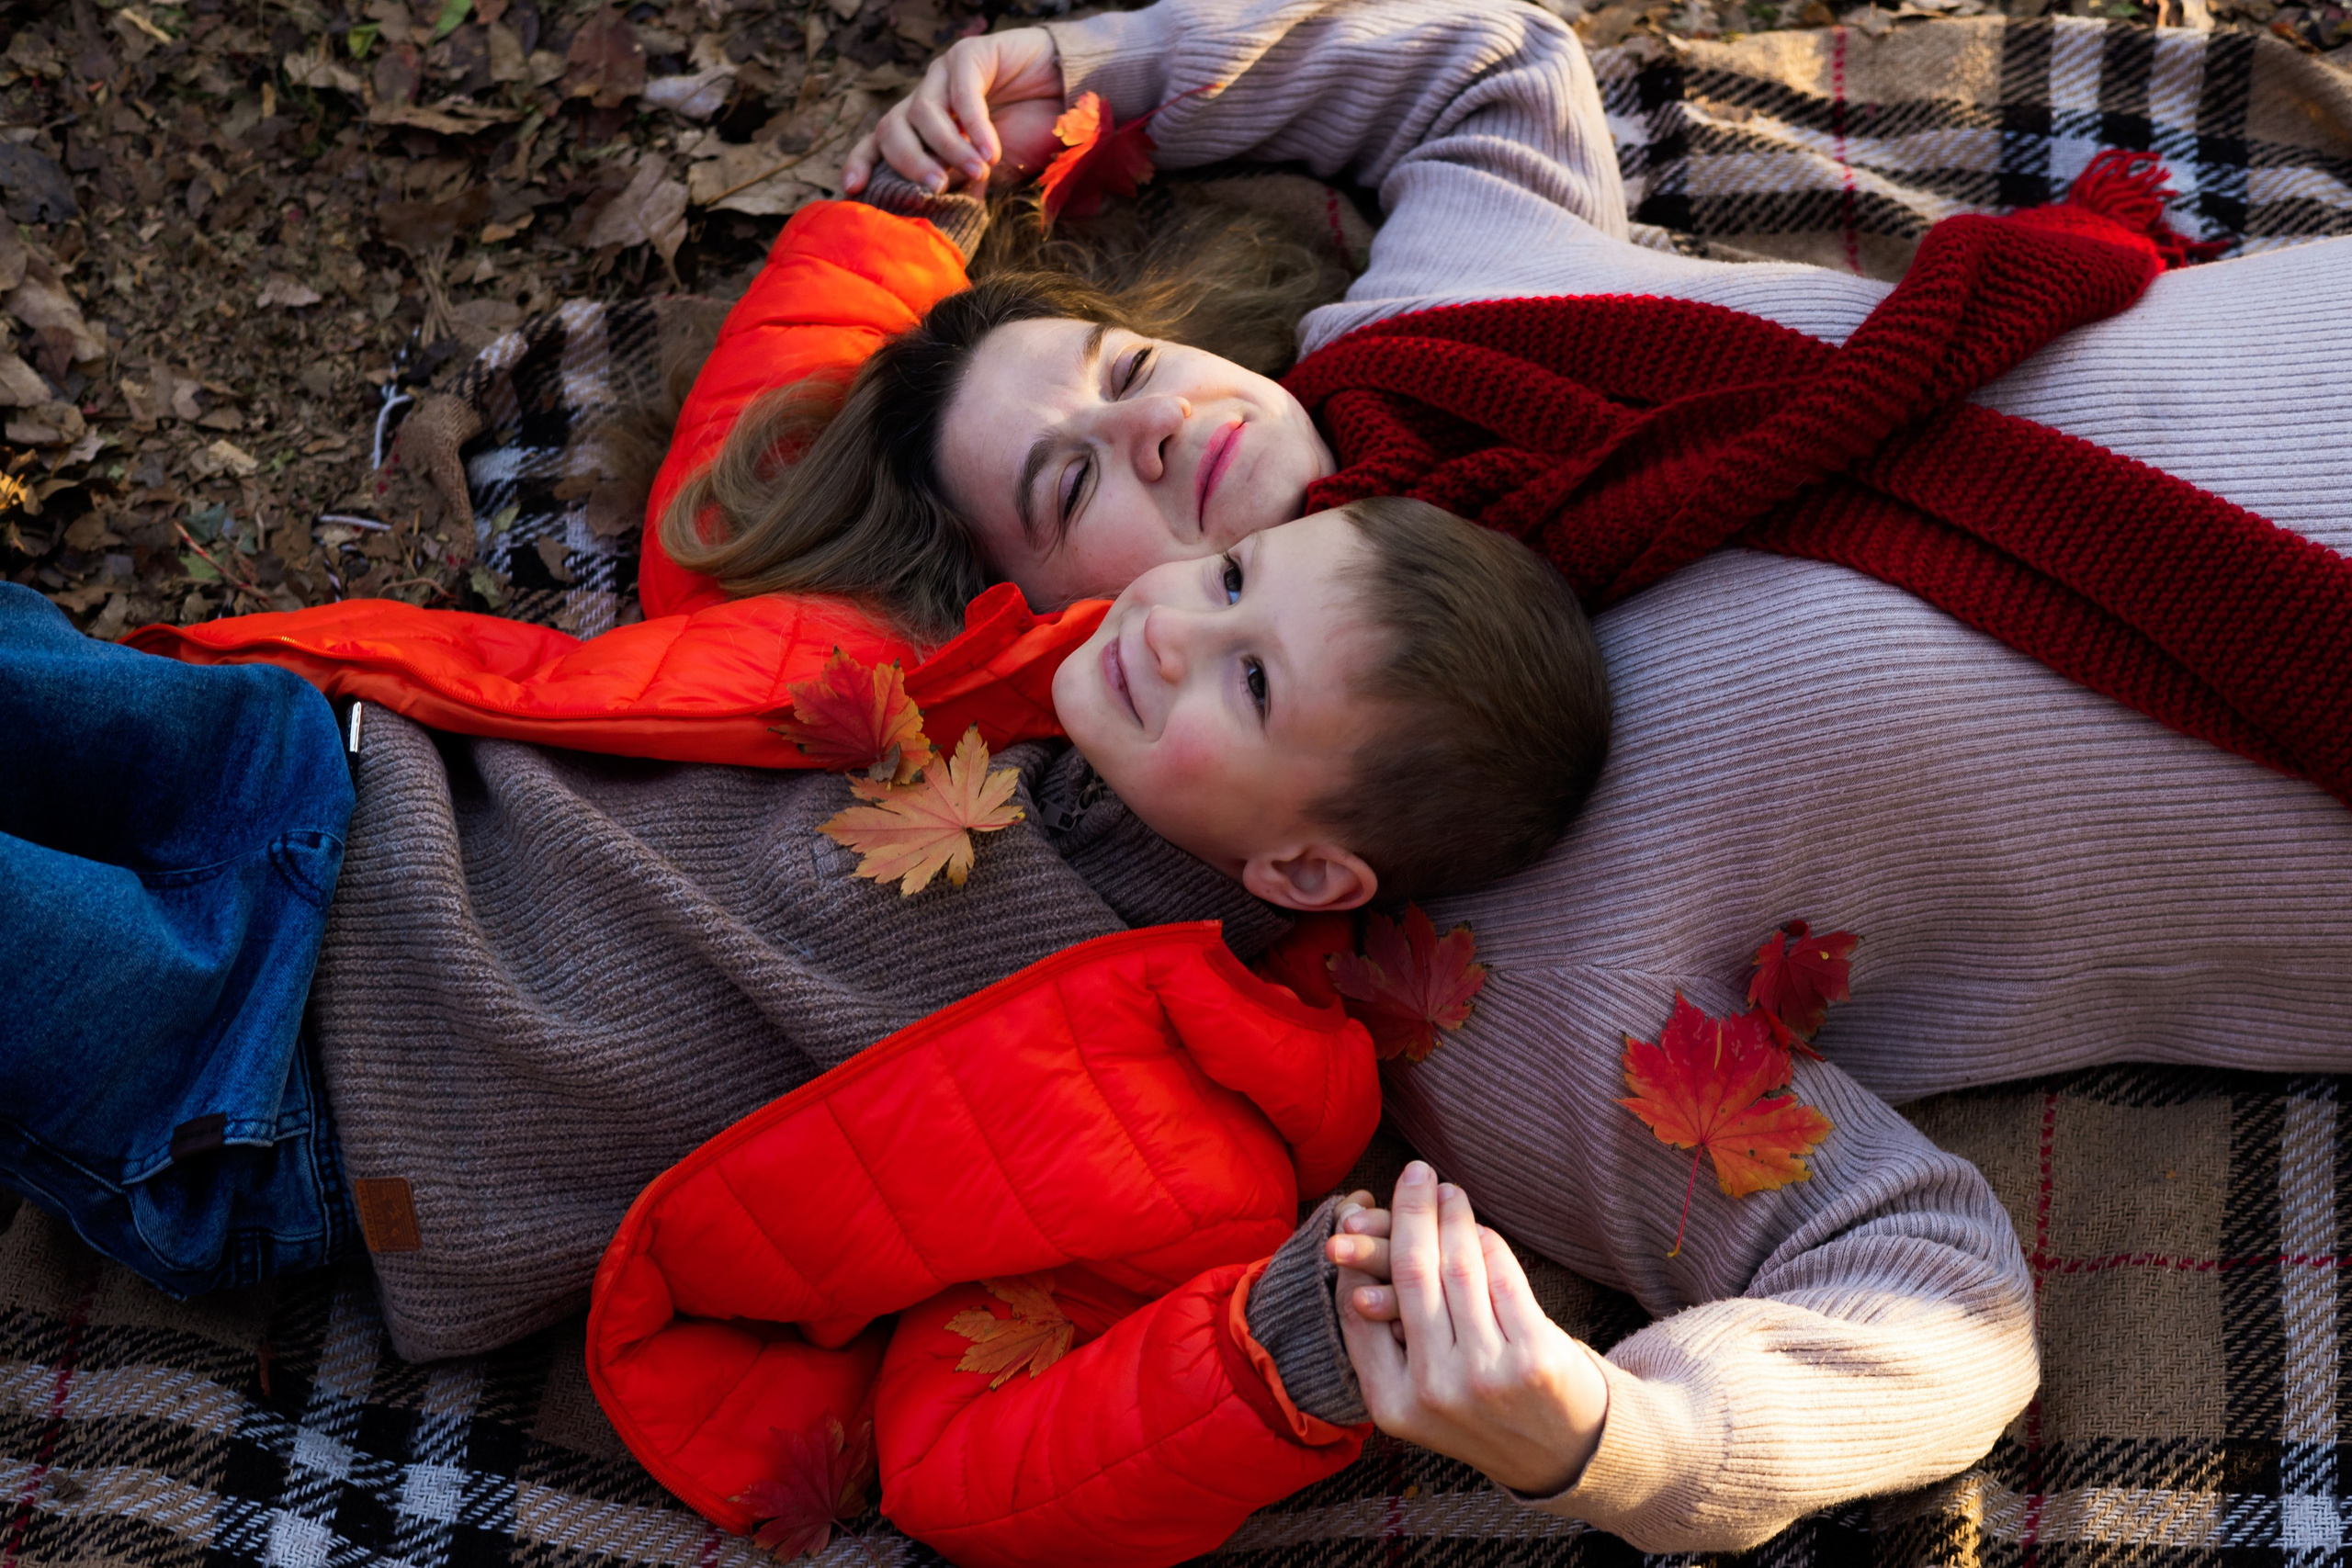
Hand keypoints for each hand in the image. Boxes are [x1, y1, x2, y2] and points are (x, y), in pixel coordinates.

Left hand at [843, 28, 1066, 195]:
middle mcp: (925, 99)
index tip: (854, 189)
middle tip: (935, 188)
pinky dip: (974, 125)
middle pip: (891, 128)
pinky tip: (991, 150)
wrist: (1068, 96)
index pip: (878, 144)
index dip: (862, 163)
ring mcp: (943, 75)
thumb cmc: (1027, 135)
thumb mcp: (990, 171)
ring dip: (948, 148)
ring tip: (978, 171)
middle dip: (909, 162)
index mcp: (920, 129)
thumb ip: (964, 186)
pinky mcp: (969, 55)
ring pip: (923, 111)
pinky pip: (961, 91)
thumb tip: (944, 215)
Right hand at [1335, 1162, 1609, 1496]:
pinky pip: (1502, 1278)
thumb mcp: (1420, 1393)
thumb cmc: (1482, 1407)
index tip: (1364, 1209)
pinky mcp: (1533, 1359)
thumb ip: (1388, 1334)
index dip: (1360, 1249)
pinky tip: (1481, 1226)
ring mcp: (1485, 1377)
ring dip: (1452, 1217)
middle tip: (1415, 1172)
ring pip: (1458, 1268)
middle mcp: (1433, 1391)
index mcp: (1391, 1403)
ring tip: (1448, 1190)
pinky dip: (1489, 1243)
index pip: (1357, 1307)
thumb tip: (1354, 1252)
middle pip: (1411, 1274)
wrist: (1563, 1454)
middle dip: (1411, 1212)